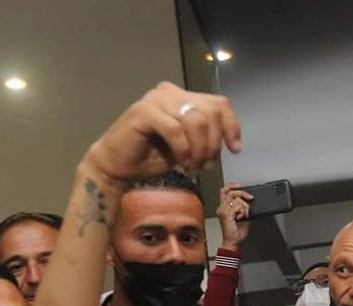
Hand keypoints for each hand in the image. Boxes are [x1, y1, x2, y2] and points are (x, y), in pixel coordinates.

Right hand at [83, 82, 241, 186]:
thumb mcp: (189, 147)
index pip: (219, 103)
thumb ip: (206, 137)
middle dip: (213, 144)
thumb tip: (229, 143)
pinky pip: (176, 130)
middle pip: (210, 112)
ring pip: (196, 121)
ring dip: (200, 150)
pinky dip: (183, 150)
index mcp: (183, 97)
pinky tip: (181, 162)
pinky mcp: (143, 111)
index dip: (231, 126)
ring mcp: (156, 99)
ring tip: (192, 166)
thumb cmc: (152, 156)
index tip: (234, 149)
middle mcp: (171, 92)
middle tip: (205, 165)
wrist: (118, 166)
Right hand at [217, 183, 252, 247]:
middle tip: (250, 198)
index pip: (224, 191)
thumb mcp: (243, 216)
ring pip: (237, 199)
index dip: (232, 186)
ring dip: (245, 207)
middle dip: (243, 193)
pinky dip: (243, 212)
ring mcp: (223, 210)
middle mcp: (222, 208)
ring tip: (243, 215)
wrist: (234, 241)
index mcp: (224, 207)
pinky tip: (241, 218)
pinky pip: (238, 206)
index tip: (240, 186)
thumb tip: (249, 200)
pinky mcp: (226, 214)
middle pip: (231, 192)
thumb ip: (243, 207)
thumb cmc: (237, 232)